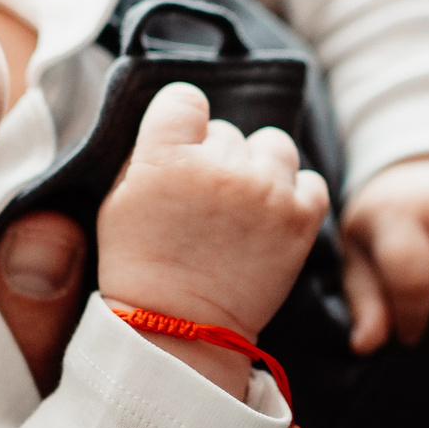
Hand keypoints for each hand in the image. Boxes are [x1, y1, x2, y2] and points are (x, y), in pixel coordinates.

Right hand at [98, 83, 329, 340]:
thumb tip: (179, 121)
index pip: (184, 98)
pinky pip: (309, 180)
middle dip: (215, 158)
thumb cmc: (142, 265)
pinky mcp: (301, 217)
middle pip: (226, 130)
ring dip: (259, 167)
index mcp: (166, 157)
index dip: (181, 121)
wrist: (180, 329)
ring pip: (273, 145)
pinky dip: (295, 195)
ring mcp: (266, 191)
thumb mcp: (118, 199)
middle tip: (203, 203)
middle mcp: (220, 167)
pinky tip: (271, 218)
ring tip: (242, 205)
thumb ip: (147, 152)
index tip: (179, 145)